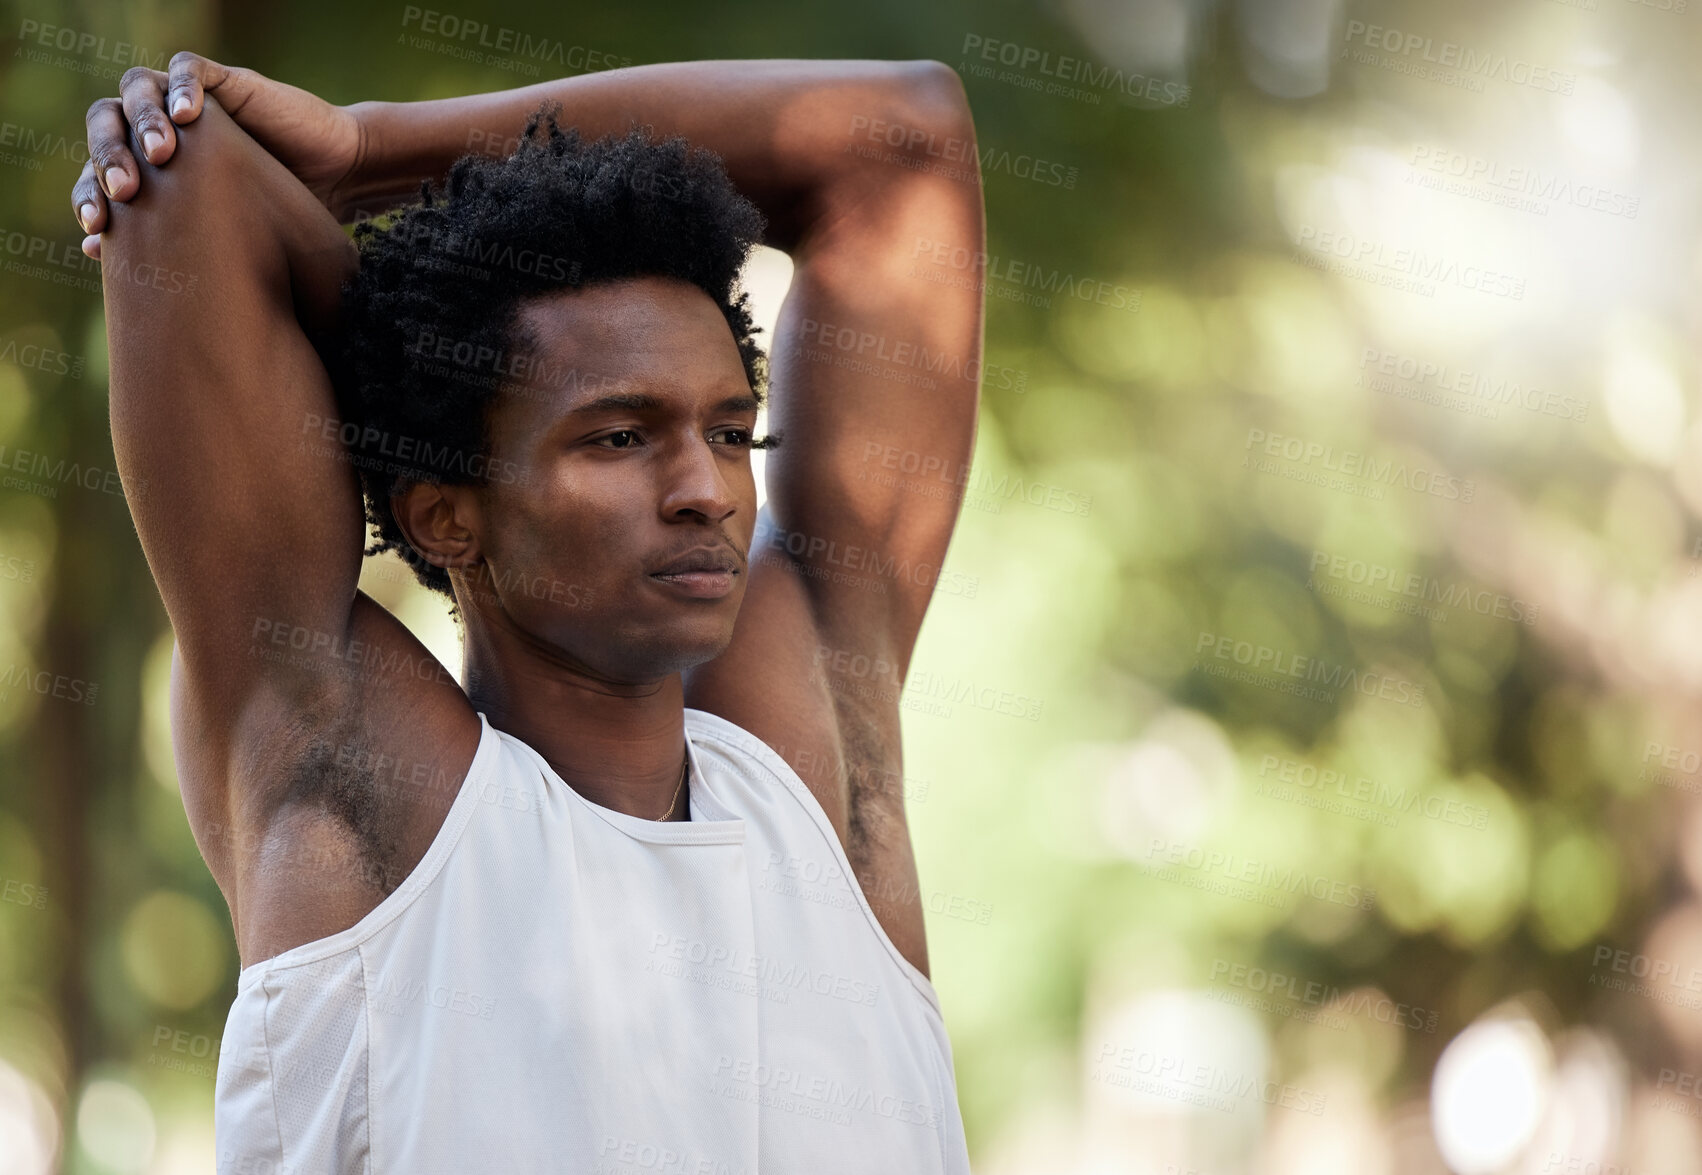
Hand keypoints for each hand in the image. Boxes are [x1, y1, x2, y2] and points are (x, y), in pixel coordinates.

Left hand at [73, 52, 363, 257]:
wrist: (339, 181)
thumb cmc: (285, 219)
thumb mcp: (223, 240)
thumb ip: (168, 244)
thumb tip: (99, 256)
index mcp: (149, 170)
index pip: (96, 172)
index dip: (89, 197)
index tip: (100, 228)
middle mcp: (161, 130)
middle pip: (106, 123)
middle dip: (106, 155)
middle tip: (125, 190)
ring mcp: (190, 104)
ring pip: (138, 88)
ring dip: (141, 119)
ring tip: (159, 153)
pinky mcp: (226, 83)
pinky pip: (189, 70)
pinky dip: (182, 86)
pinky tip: (187, 115)